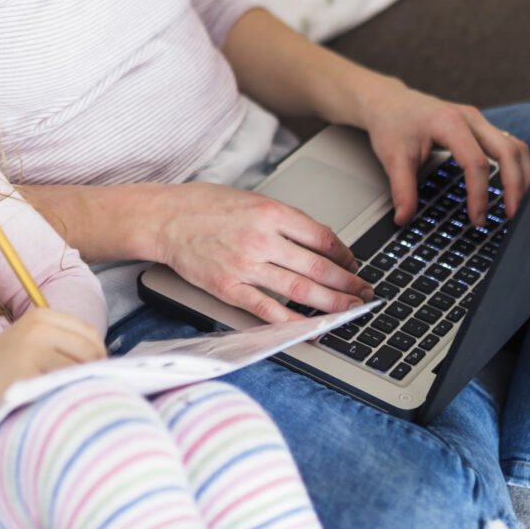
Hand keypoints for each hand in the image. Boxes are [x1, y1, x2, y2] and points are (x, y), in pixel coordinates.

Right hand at [0, 306, 106, 426]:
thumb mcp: (30, 344)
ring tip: (69, 399)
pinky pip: (64, 387)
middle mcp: (38, 328)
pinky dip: (67, 397)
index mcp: (41, 316)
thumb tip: (106, 362)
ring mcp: (32, 349)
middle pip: (90, 350)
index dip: (98, 358)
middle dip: (94, 373)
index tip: (93, 377)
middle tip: (85, 392)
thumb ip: (63, 345)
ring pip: (81, 369)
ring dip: (83, 386)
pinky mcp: (27, 374)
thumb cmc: (1, 373)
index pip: (90, 334)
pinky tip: (57, 405)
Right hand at [152, 181, 373, 326]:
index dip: (345, 254)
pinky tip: (310, 329)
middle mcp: (262, 238)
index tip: (353, 264)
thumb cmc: (204, 205)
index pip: (322, 237)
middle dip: (348, 284)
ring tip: (350, 312)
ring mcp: (245, 265)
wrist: (164, 218)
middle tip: (365, 294)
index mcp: (271, 211)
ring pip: (299, 290)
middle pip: (318, 266)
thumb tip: (318, 241)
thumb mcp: (251, 199)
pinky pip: (266, 310)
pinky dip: (291, 322)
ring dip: (331, 304)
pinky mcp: (228, 287)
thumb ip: (283, 219)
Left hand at [351, 75, 529, 225]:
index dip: (479, 194)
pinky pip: (511, 146)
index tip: (476, 219)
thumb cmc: (393, 124)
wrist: (390, 101)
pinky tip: (519, 188)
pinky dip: (519, 168)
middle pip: (508, 151)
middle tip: (513, 216)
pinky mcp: (483, 127)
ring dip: (524, 176)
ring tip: (521, 206)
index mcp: (450, 122)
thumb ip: (402, 189)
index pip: (476, 162)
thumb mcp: (392, 157)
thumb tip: (404, 219)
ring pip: (517, 146)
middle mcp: (471, 118)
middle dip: (515, 186)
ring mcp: (480, 121)